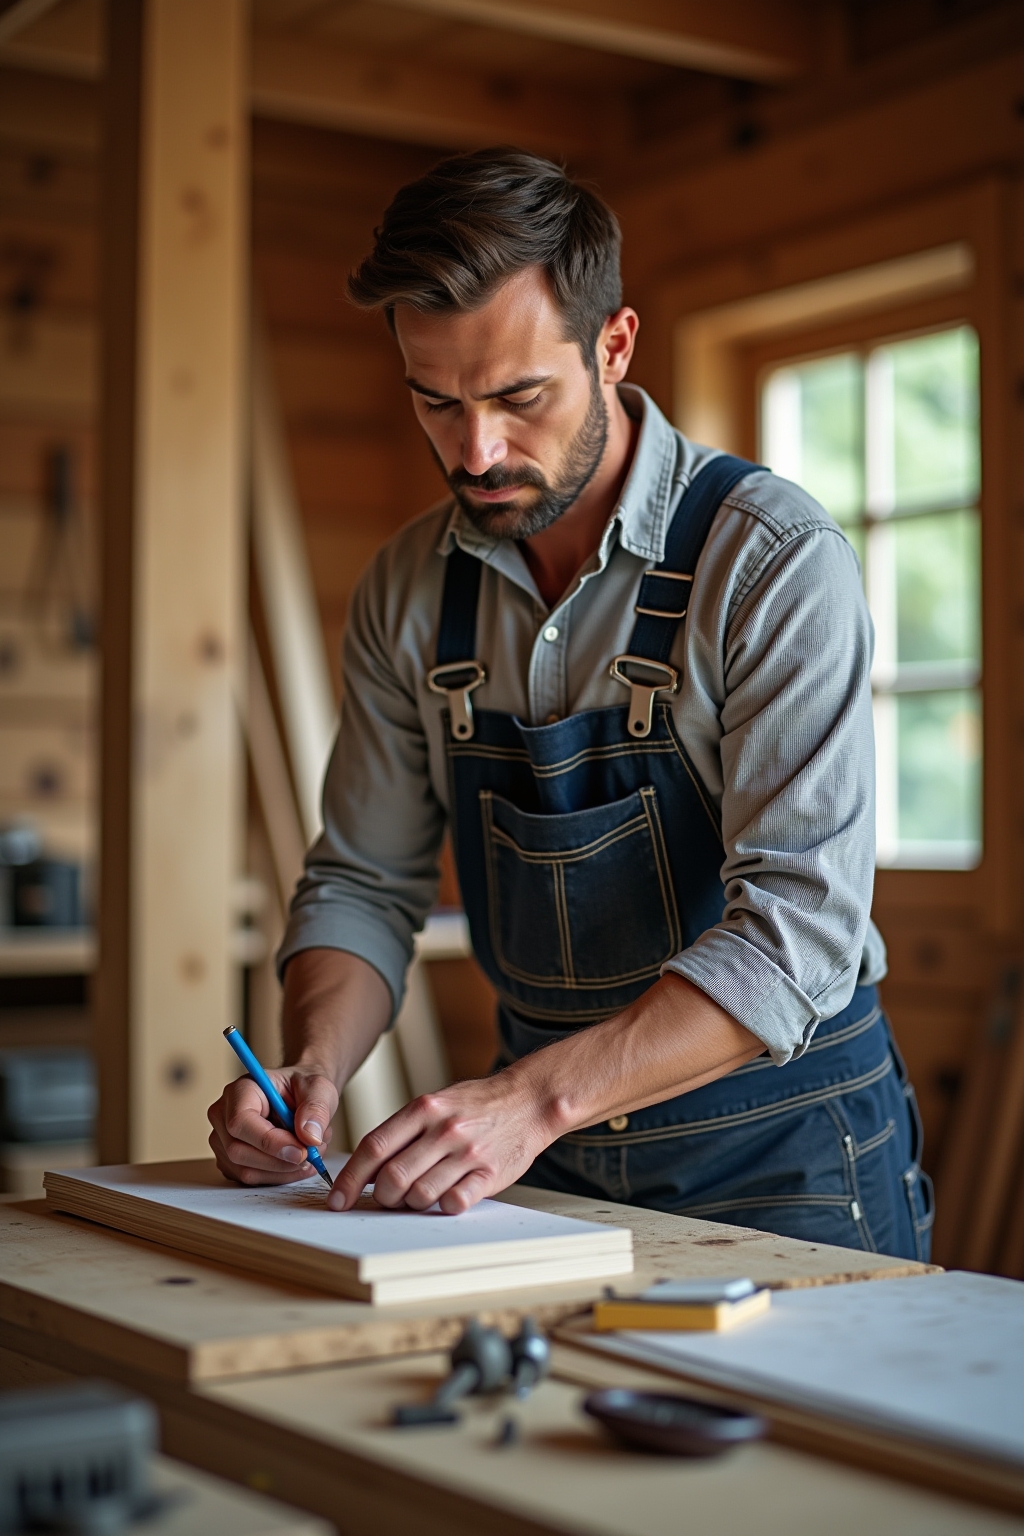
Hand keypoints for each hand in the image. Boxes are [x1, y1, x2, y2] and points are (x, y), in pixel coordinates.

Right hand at [208, 1064, 338, 1185]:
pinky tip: (297, 1160)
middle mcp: (224, 1115)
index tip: (301, 1151)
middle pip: (238, 1151)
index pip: (241, 1122)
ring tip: (310, 1152)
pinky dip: (280, 1176)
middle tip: (312, 1154)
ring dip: (284, 1170)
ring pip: (246, 1171)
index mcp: (241, 1090)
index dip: (269, 1142)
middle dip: (280, 1161)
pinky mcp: (230, 1160)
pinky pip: (252, 1179)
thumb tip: (310, 1137)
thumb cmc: (303, 1087)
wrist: (301, 1095)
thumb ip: (316, 1109)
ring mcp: (223, 1140)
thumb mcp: (319, 1087)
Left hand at [329, 1069, 551, 1214]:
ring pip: (420, 1195)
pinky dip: (443, 1207)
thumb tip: (364, 1169)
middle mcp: (443, 1130)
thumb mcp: (435, 1105)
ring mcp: (467, 1152)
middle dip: (382, 1197)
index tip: (337, 1199)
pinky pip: (454, 1203)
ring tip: (421, 1194)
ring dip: (412, 1203)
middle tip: (388, 1198)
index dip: (350, 1178)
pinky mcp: (489, 1173)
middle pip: (393, 1176)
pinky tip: (447, 1196)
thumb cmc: (475, 1106)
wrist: (527, 1100)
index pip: (374, 1147)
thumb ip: (402, 1133)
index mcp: (423, 1109)